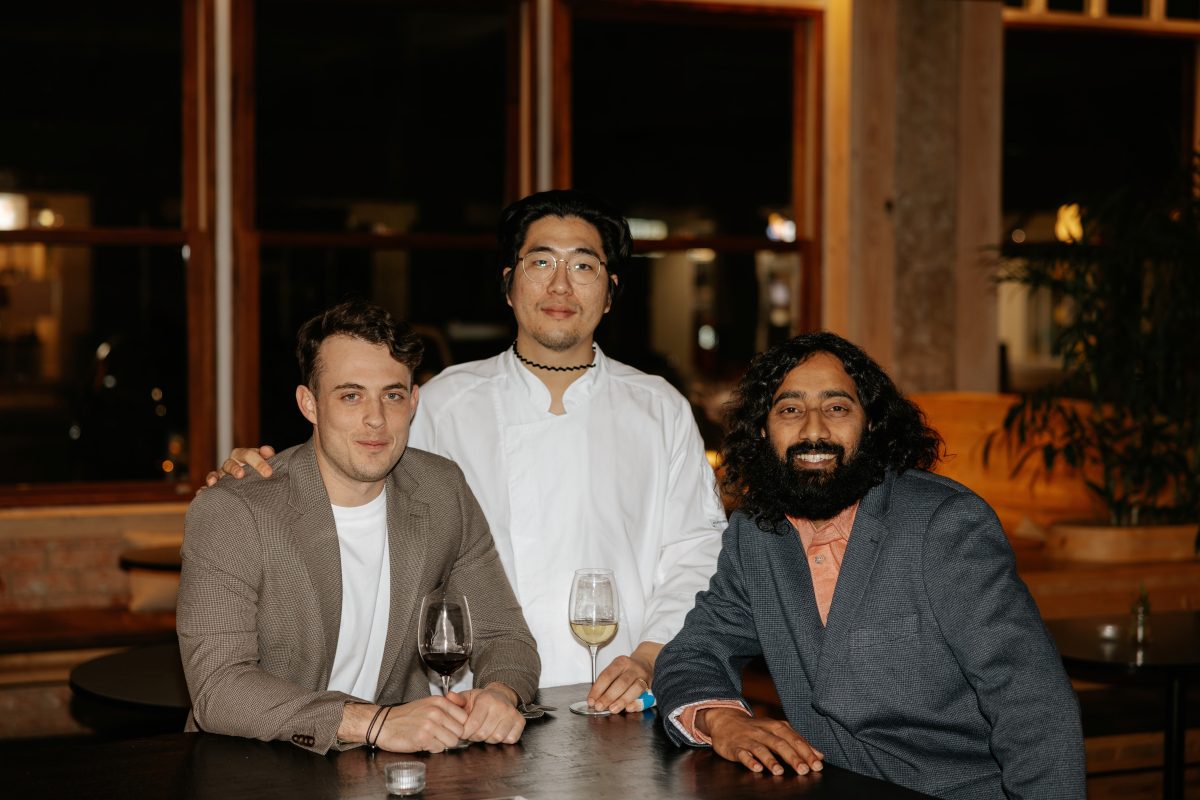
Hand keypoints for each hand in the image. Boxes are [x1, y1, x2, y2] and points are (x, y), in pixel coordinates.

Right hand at [202, 445, 275, 487]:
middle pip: (230, 463)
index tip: (268, 473)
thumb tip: (267, 450)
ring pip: (217, 473)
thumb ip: (267, 455)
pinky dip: (204, 488)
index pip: (248, 455)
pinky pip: (208, 486)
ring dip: (215, 476)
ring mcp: (223, 475)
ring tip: (214, 482)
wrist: (255, 482)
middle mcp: (232, 464)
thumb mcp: (267, 462)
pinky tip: (202, 492)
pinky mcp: (216, 485)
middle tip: (241, 475)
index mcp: (244, 456)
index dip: (258, 462)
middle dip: (235, 468)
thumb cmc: (261, 470)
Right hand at [351, 696, 469, 752]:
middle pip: (460, 731)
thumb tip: (465, 714)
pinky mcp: (423, 738)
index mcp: (439, 702)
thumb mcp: (428, 704)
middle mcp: (436, 712)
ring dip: (443, 743)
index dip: (458, 726)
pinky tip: (423, 742)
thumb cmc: (406, 716)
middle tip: (438, 735)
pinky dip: (433, 748)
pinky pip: (439, 749)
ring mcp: (430, 725)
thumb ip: (447, 707)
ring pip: (452, 742)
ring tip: (431, 738)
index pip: (464, 718)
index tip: (450, 728)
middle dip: (451, 736)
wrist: (384, 724)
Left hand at [459, 684, 524, 743]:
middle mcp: (501, 706)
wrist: (501, 695)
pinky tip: (496, 731)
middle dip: (474, 736)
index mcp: (486, 699)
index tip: (463, 732)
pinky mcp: (520, 722)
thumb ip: (456, 700)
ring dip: (487, 738)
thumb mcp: (467, 697)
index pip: (473, 725)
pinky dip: (502, 739)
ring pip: (496, 738)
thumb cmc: (482, 700)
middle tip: (472, 732)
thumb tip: (448, 697)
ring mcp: (512, 714)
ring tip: (484, 731)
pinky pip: (510, 739)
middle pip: (483, 734)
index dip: (465, 732)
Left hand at [587, 641, 659, 713]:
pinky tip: (629, 708)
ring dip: (623, 700)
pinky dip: (638, 703)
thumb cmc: (627, 670)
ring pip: (636, 688)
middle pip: (621, 682)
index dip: (598, 689)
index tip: (591, 700)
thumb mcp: (616, 670)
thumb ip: (606, 683)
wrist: (647, 663)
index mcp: (621, 662)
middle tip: (600, 707)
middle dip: (609, 696)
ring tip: (612, 709)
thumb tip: (595, 700)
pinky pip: (647, 696)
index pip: (607, 675)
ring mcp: (645, 677)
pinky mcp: (653, 686)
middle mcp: (634, 668)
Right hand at [700, 708, 823, 775]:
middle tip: (804, 770)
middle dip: (793, 757)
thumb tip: (819, 755)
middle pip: (779, 743)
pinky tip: (756, 768)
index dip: (806, 752)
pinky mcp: (735, 747)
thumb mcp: (777, 731)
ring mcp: (748, 739)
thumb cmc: (756, 729)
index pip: (794, 739)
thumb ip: (797, 742)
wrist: (725, 720)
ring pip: (761, 748)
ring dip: (771, 760)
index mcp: (776, 727)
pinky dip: (749, 761)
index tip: (817, 765)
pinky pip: (742, 754)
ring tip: (779, 771)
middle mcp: (763, 731)